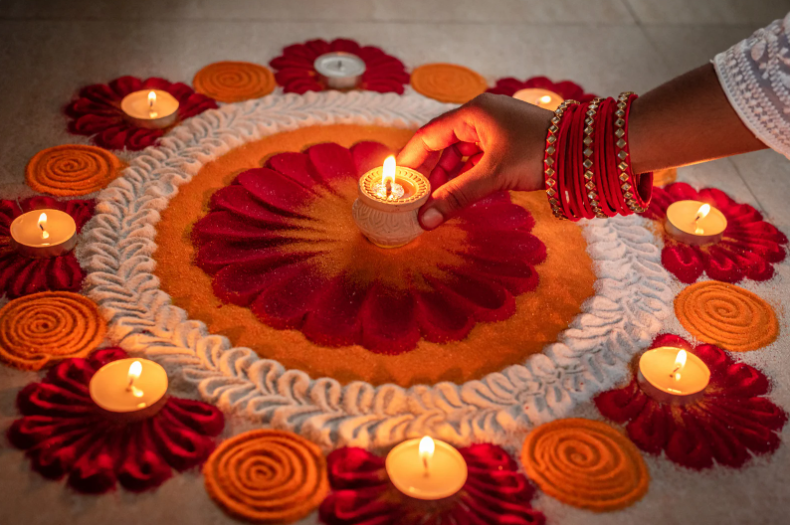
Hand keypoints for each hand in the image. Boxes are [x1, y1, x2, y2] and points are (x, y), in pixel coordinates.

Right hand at [397, 93, 553, 229]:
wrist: (584, 151)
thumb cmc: (538, 152)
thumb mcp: (493, 175)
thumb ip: (456, 197)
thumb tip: (424, 221)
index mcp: (472, 113)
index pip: (428, 136)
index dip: (411, 160)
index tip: (397, 183)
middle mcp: (480, 116)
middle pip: (442, 145)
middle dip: (429, 173)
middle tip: (416, 198)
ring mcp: (494, 128)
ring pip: (459, 154)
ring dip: (448, 177)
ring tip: (437, 201)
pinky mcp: (506, 142)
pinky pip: (476, 159)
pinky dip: (466, 176)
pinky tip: (459, 194)